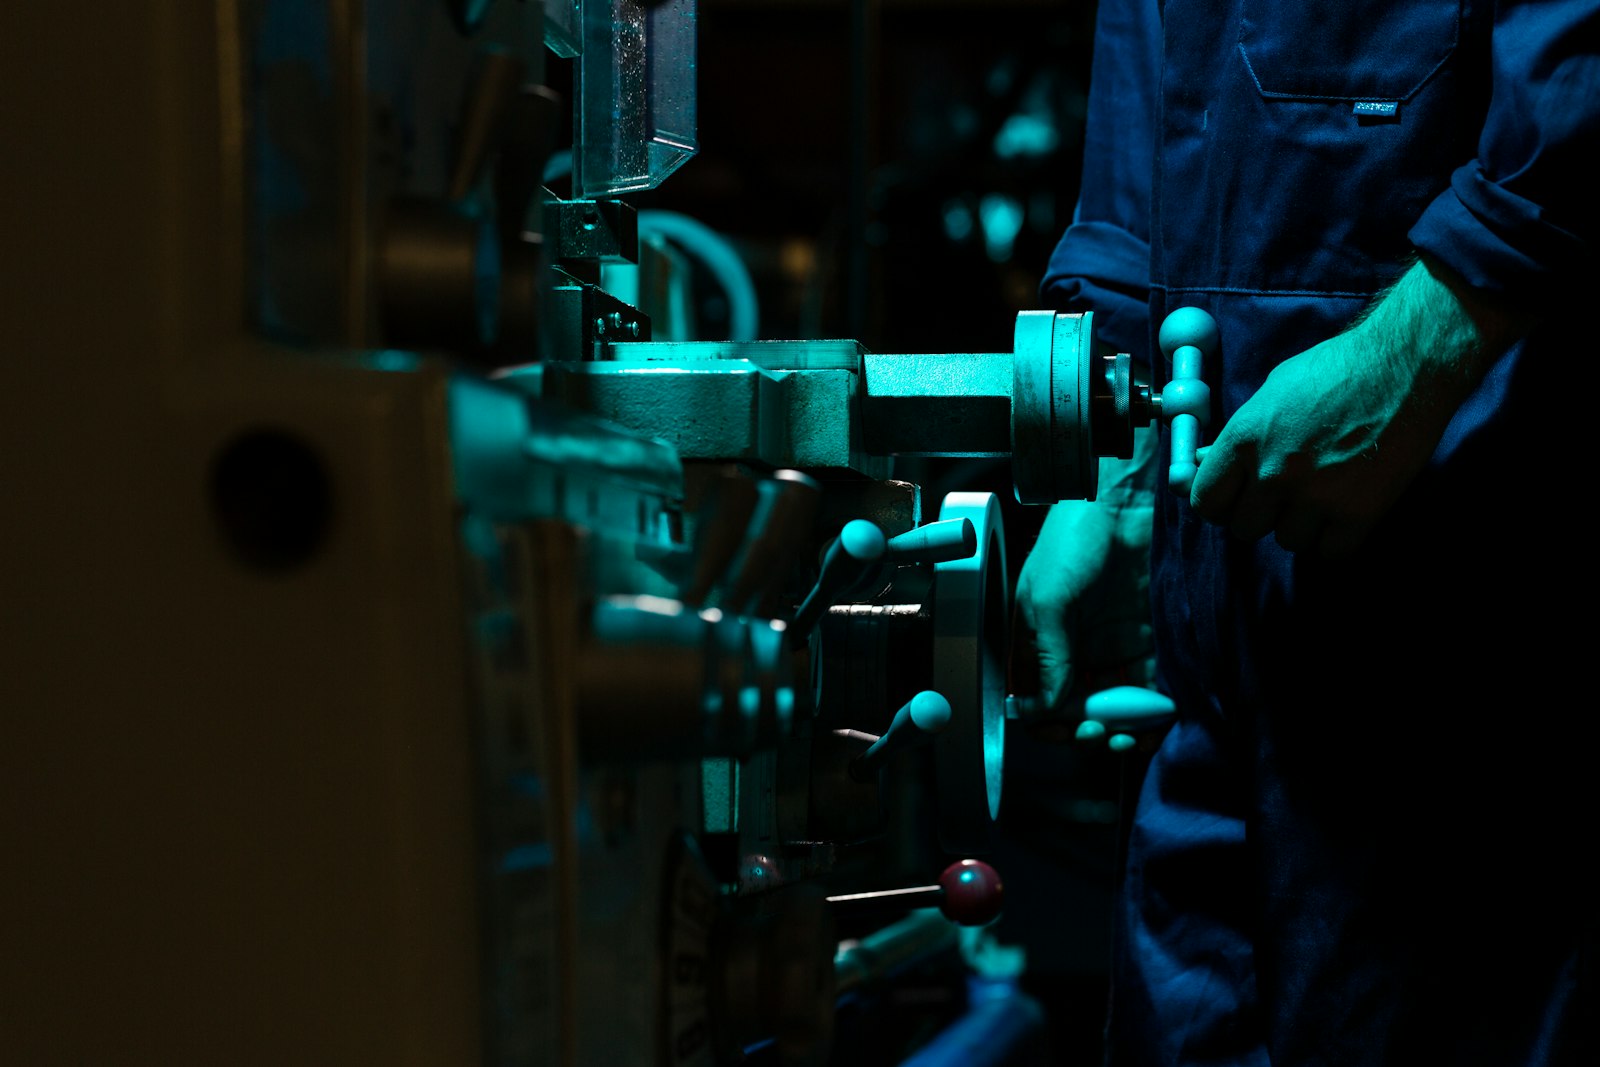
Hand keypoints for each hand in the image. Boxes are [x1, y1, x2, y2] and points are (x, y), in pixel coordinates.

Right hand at [1014, 429, 1156, 712]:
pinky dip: (1152, 709)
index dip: (1048, 724)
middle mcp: (1072, 651)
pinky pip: (1149, 686)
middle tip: (1104, 735)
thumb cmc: (1072, 539)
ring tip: (1133, 738)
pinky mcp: (1145, 641)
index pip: (1036, 700)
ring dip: (1123, 728)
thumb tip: (1048, 706)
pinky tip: (1157, 720)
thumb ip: (1049, 654)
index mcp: (1038, 643)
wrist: (1123, 504)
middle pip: (1078, 710)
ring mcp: (1110, 647)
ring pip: (1114, 704)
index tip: (1068, 732)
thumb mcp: (1047, 596)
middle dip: (1090, 731)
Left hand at [1191, 256, 1519, 555]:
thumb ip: (1237, 436)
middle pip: (1244, 529)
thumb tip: (1202, 463)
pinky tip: (1344, 512)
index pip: (1206, 502)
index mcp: (1243, 440)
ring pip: (1288, 542)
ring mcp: (1315, 497)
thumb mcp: (1271, 393)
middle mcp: (1272, 474)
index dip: (1221, 503)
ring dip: (1301, 525)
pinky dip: (1336, 539)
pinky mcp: (1358, 513)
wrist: (1404, 365)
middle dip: (1262, 514)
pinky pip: (1330, 553)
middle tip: (1285, 494)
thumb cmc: (1335, 370)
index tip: (1236, 499)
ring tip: (1322, 493)